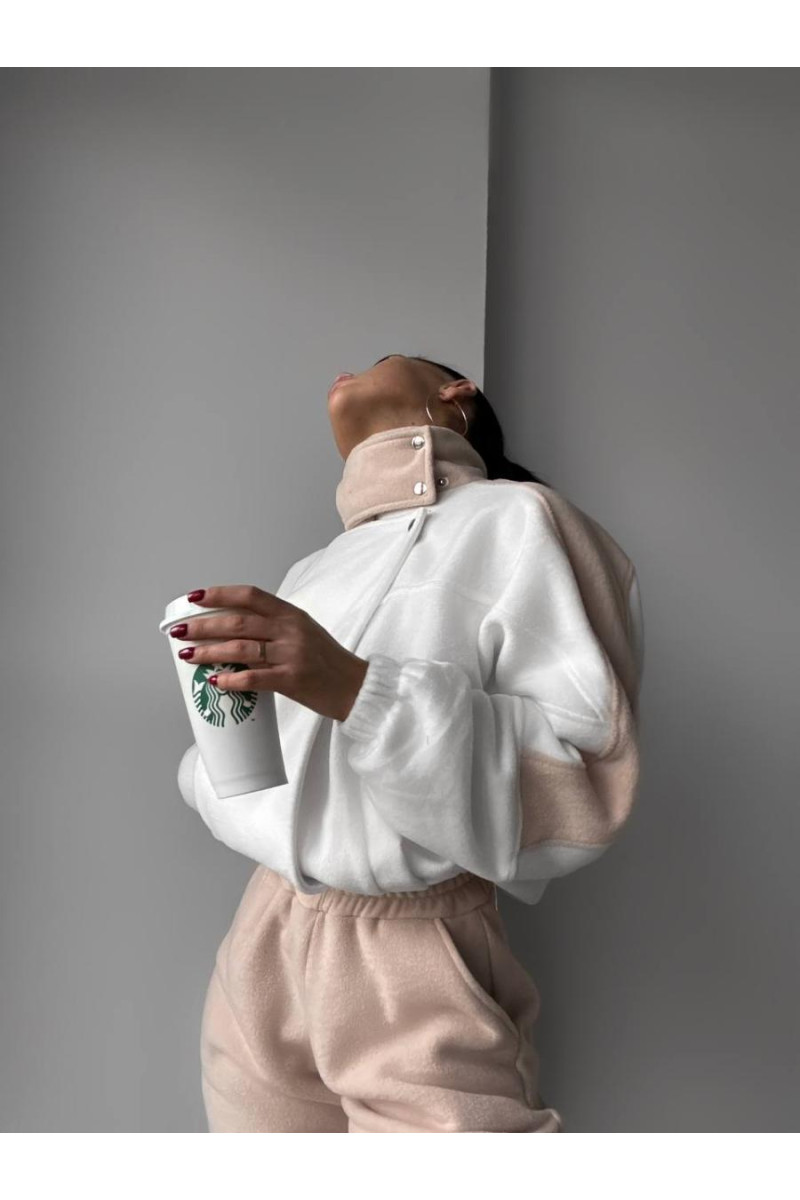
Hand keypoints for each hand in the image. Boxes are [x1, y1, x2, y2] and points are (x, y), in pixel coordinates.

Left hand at [171, 585, 368, 722]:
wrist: (355, 687)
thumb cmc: (326, 661)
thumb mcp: (303, 632)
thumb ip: (273, 627)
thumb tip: (230, 632)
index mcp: (291, 614)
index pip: (250, 596)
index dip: (220, 594)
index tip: (195, 597)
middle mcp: (290, 630)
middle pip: (238, 621)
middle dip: (204, 625)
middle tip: (179, 630)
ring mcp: (292, 654)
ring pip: (241, 648)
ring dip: (210, 651)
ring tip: (188, 655)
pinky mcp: (292, 679)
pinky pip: (255, 678)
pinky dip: (231, 680)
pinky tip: (214, 682)